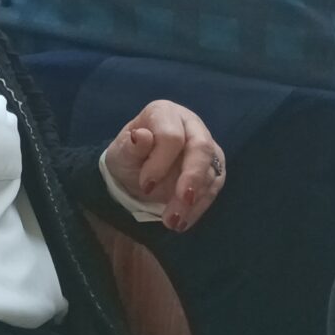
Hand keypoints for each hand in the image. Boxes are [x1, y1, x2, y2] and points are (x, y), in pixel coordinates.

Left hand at [104, 100, 224, 231]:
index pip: (171, 135)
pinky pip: (214, 187)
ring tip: (173, 222)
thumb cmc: (128, 156)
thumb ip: (131, 147)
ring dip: (194, 200)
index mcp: (164, 113)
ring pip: (210, 170)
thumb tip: (141, 136)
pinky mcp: (214, 167)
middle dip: (190, 178)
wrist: (137, 173)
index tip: (146, 185)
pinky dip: (200, 207)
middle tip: (179, 203)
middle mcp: (190, 124)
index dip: (160, 162)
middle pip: (201, 148)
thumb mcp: (120, 153)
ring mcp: (206, 145)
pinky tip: (184, 221)